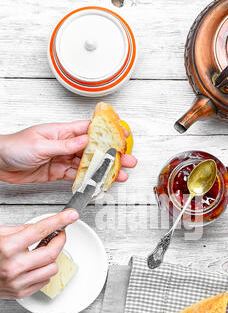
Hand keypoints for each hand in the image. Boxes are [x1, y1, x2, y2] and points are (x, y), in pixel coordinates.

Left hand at [0, 121, 136, 183]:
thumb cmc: (14, 146)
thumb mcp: (41, 145)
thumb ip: (65, 145)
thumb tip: (85, 141)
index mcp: (62, 132)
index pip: (89, 130)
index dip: (107, 133)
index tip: (122, 136)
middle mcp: (64, 145)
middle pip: (94, 150)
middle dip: (112, 155)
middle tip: (128, 160)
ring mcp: (62, 159)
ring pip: (88, 165)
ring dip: (104, 171)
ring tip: (119, 175)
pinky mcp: (57, 173)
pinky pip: (76, 177)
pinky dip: (88, 181)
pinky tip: (98, 183)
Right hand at [0, 209, 78, 298]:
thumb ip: (20, 230)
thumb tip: (41, 228)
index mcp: (7, 247)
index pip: (41, 230)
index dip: (60, 221)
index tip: (71, 216)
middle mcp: (14, 266)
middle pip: (52, 252)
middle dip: (60, 240)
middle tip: (59, 234)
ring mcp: (17, 281)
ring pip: (52, 268)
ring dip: (52, 257)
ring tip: (43, 250)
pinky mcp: (20, 292)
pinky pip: (44, 281)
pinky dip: (44, 271)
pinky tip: (35, 264)